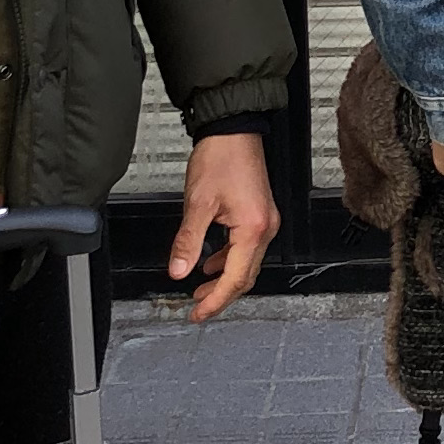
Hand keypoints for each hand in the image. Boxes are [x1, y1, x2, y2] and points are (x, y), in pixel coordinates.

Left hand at [171, 130, 280, 317]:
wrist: (233, 130)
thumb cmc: (221, 158)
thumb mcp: (198, 203)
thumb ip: (188, 241)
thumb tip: (178, 270)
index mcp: (253, 229)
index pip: (235, 279)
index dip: (215, 301)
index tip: (198, 313)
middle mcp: (265, 228)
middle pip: (245, 276)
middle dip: (221, 295)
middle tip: (198, 307)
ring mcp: (265, 221)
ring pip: (247, 264)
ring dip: (224, 279)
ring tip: (201, 289)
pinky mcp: (260, 214)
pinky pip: (247, 248)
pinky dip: (229, 261)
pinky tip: (212, 261)